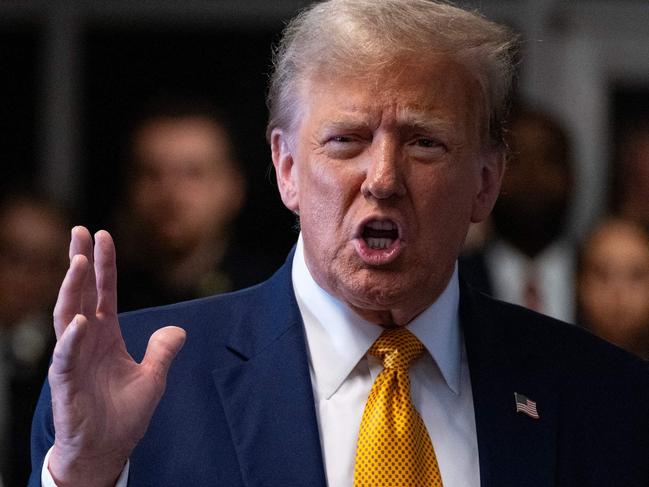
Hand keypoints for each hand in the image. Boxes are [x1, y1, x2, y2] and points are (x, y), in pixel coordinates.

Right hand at [47, 227, 185, 486]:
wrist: (107, 450)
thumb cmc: (124, 415)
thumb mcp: (153, 377)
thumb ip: (163, 351)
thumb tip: (178, 329)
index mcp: (106, 335)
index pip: (104, 292)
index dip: (104, 265)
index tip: (102, 236)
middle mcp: (87, 340)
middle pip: (81, 293)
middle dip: (80, 261)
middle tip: (79, 230)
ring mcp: (73, 358)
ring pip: (68, 315)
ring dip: (72, 288)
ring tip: (78, 260)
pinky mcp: (66, 381)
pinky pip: (67, 356)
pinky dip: (73, 338)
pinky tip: (81, 319)